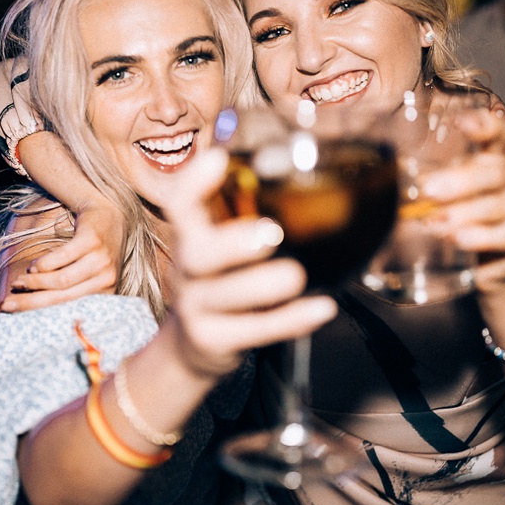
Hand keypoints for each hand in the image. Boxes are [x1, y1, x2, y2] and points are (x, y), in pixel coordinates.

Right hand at [0, 202, 122, 312]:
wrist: (109, 217)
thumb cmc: (91, 254)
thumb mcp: (86, 277)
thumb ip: (67, 293)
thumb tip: (32, 311)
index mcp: (105, 295)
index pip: (70, 311)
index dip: (41, 315)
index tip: (15, 317)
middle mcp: (107, 280)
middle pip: (62, 298)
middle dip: (30, 303)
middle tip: (6, 304)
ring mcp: (101, 260)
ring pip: (61, 280)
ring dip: (35, 283)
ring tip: (18, 283)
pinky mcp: (92, 241)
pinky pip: (63, 257)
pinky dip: (44, 265)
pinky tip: (33, 267)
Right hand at [158, 149, 337, 379]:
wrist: (195, 344)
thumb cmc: (224, 278)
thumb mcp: (223, 245)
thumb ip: (249, 213)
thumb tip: (312, 164)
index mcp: (192, 236)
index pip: (180, 205)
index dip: (193, 182)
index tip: (218, 159)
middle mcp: (188, 269)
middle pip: (195, 255)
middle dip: (230, 243)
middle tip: (270, 232)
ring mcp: (197, 307)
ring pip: (222, 297)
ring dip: (260, 285)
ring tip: (296, 276)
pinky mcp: (214, 340)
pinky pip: (251, 331)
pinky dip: (289, 321)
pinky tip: (323, 308)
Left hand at [417, 111, 504, 292]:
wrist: (488, 260)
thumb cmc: (460, 216)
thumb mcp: (440, 196)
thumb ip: (426, 186)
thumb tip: (397, 188)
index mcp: (492, 157)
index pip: (499, 132)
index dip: (486, 124)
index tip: (463, 123)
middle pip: (496, 170)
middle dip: (461, 181)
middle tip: (429, 191)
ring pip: (503, 206)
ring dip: (469, 216)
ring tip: (442, 228)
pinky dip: (489, 245)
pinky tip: (468, 251)